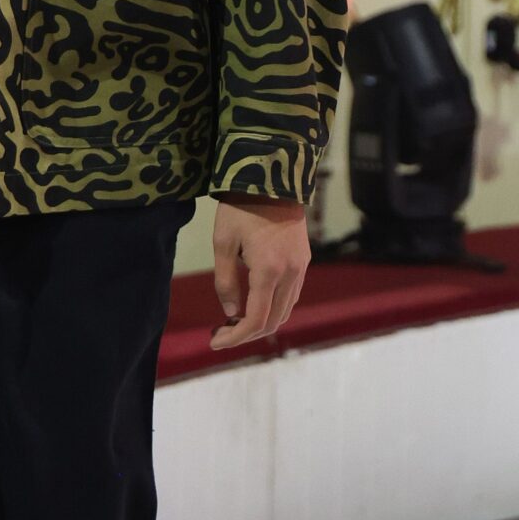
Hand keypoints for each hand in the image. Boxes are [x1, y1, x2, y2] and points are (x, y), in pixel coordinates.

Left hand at [209, 195, 309, 351]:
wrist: (272, 177)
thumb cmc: (240, 208)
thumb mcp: (222, 243)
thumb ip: (225, 282)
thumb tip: (231, 314)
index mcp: (269, 271)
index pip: (256, 320)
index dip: (235, 337)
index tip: (214, 342)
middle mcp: (291, 274)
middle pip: (273, 321)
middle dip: (246, 333)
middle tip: (220, 332)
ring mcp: (301, 268)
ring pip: (285, 311)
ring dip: (261, 322)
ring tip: (233, 320)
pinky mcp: (304, 261)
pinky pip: (291, 295)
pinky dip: (273, 307)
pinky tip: (252, 303)